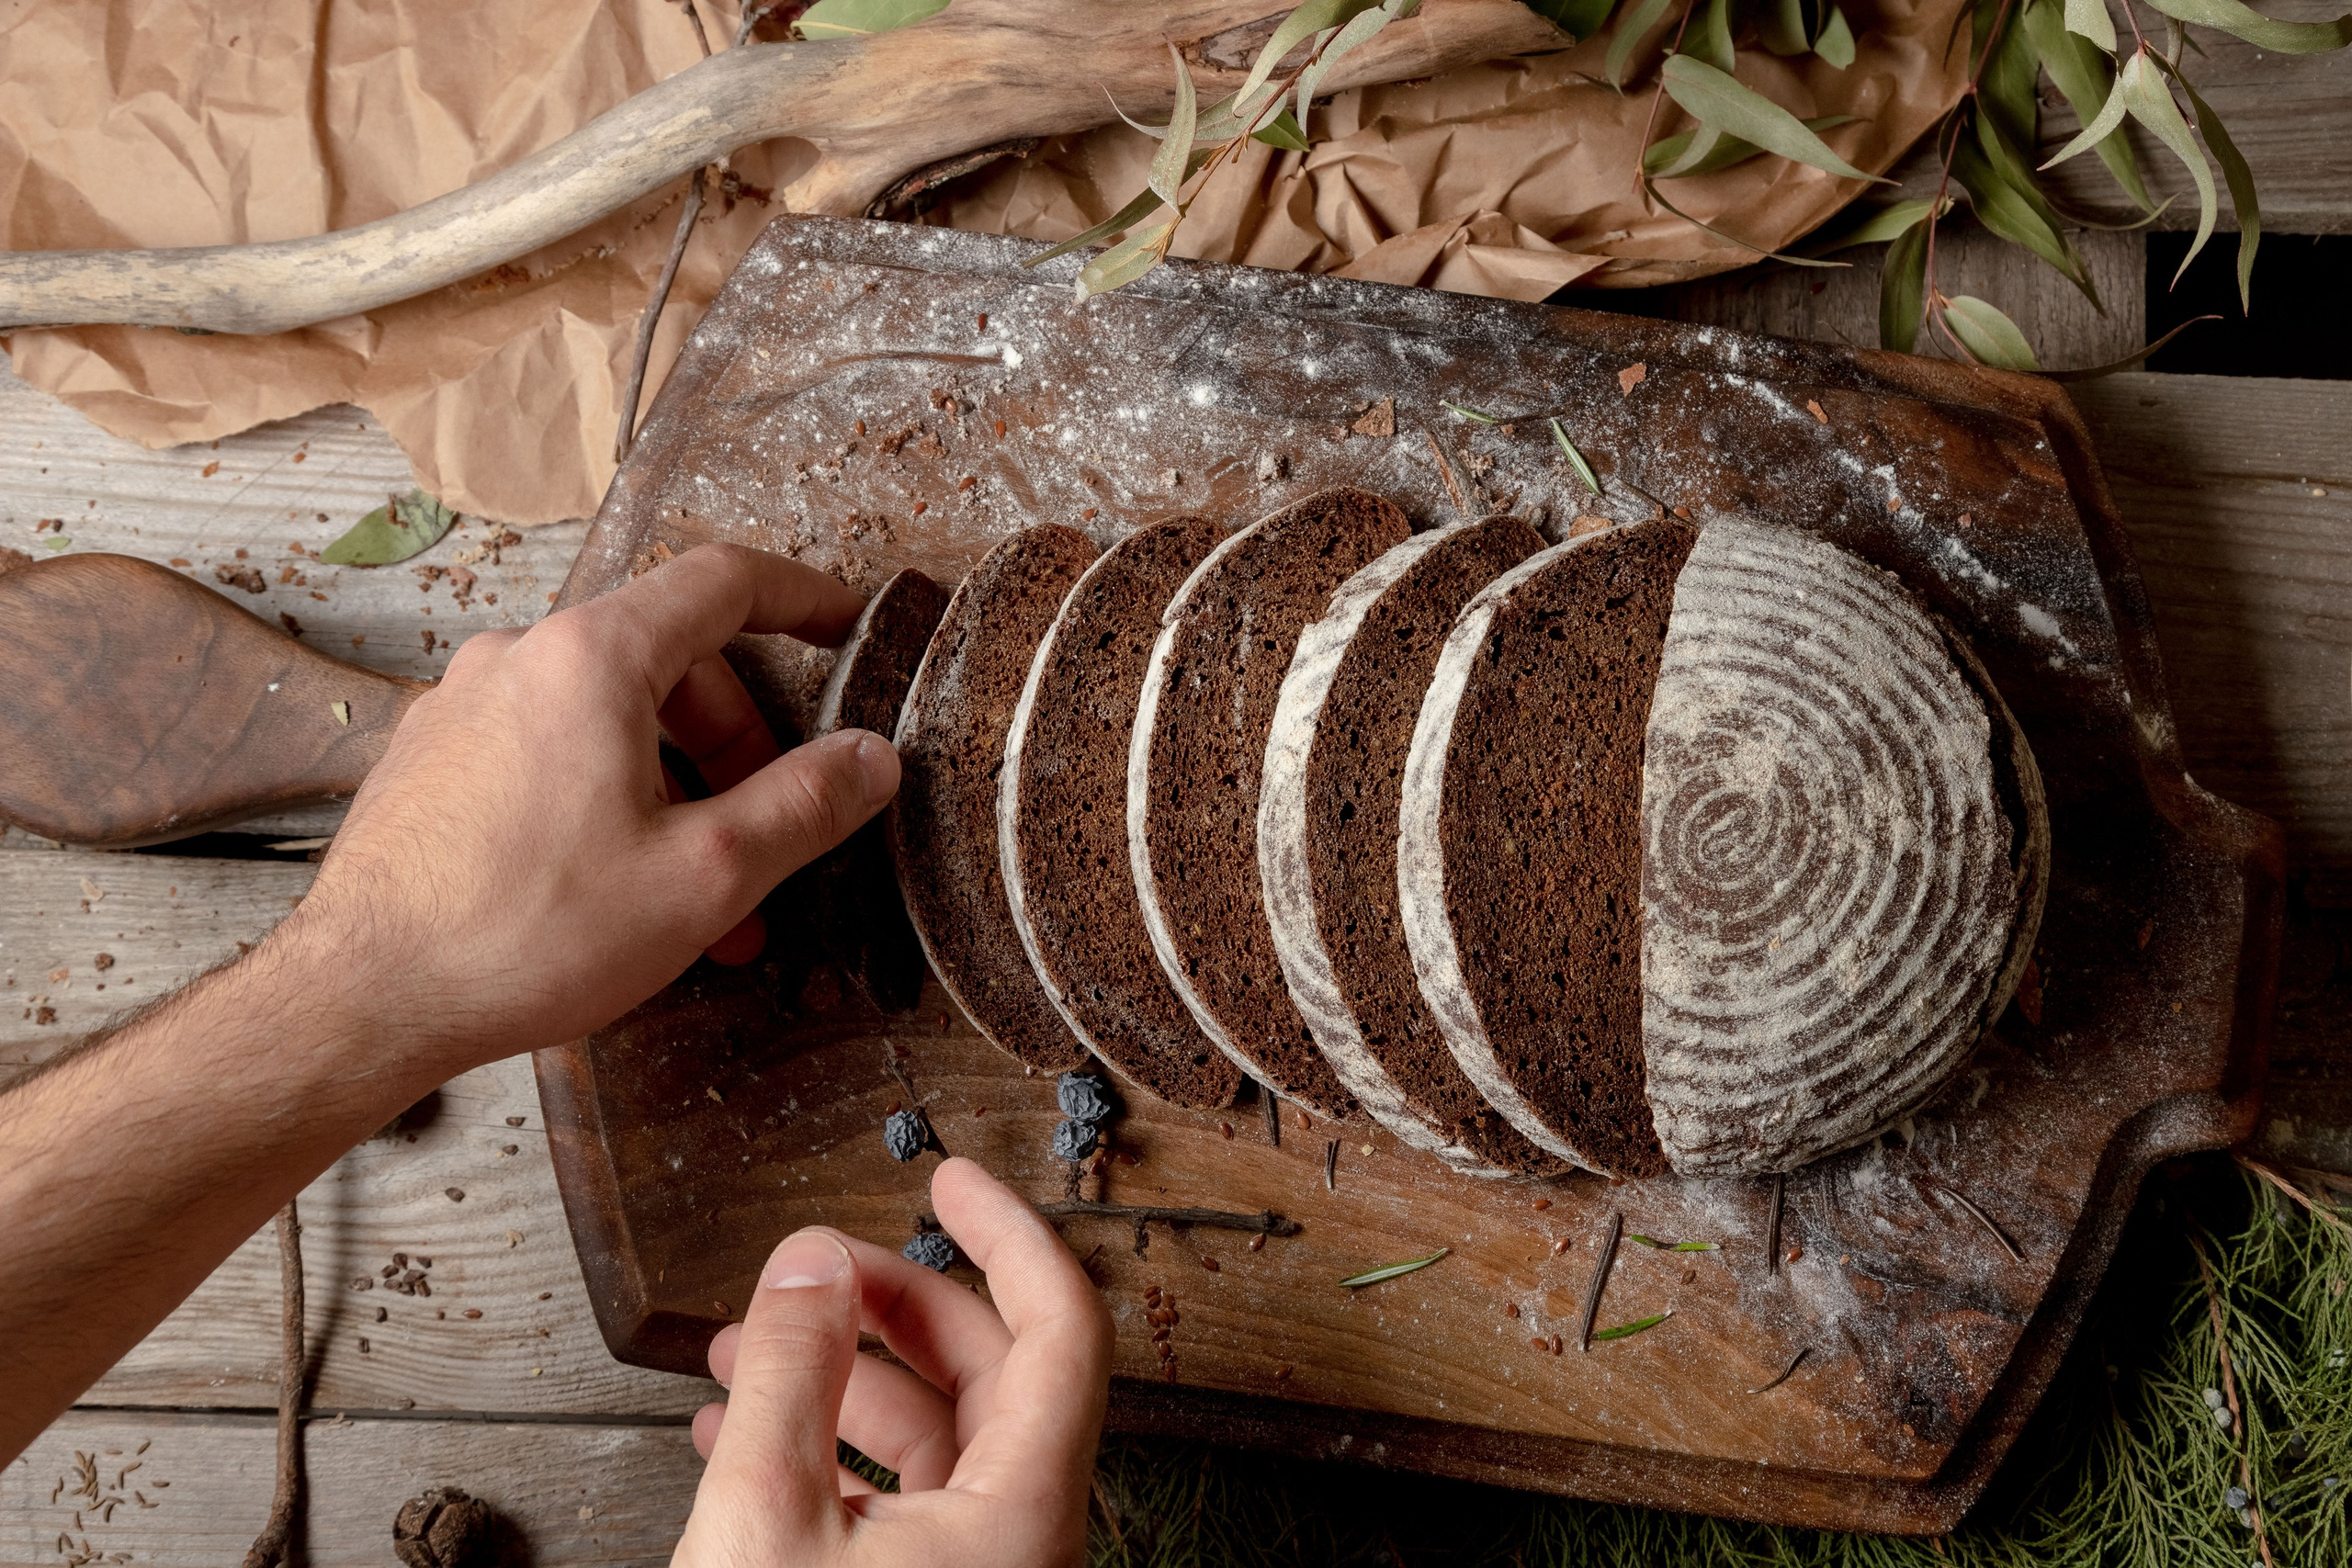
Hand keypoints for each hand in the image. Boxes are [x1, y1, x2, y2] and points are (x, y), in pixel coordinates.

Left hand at [277, 542, 899, 1071]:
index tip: (848, 625)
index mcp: (593, 657)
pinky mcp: (430, 760)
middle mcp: (519, 657)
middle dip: (737, 744)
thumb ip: (803, 805)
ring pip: (605, 715)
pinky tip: (613, 885)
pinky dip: (604, 795)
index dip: (802, 596)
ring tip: (697, 896)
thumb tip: (872, 757)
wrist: (361, 998)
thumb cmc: (529, 934)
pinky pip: (546, 749)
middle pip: (668, 661)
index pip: (722, 581)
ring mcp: (463, 705)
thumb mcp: (705, 876)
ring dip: (672, 787)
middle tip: (768, 833)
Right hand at [678, 1158, 1113, 1567]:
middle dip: (892, 1304)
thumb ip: (789, 1376)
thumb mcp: (766, 1517)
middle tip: (817, 1269)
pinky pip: (902, 1503)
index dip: (1007, 1235)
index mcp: (1024, 1510)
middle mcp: (1022, 1542)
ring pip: (936, 1439)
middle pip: (991, 1372)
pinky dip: (833, 1453)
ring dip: (842, 1380)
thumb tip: (812, 1263)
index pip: (1063, 1326)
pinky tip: (746, 1434)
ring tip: (746, 1351)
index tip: (951, 1182)